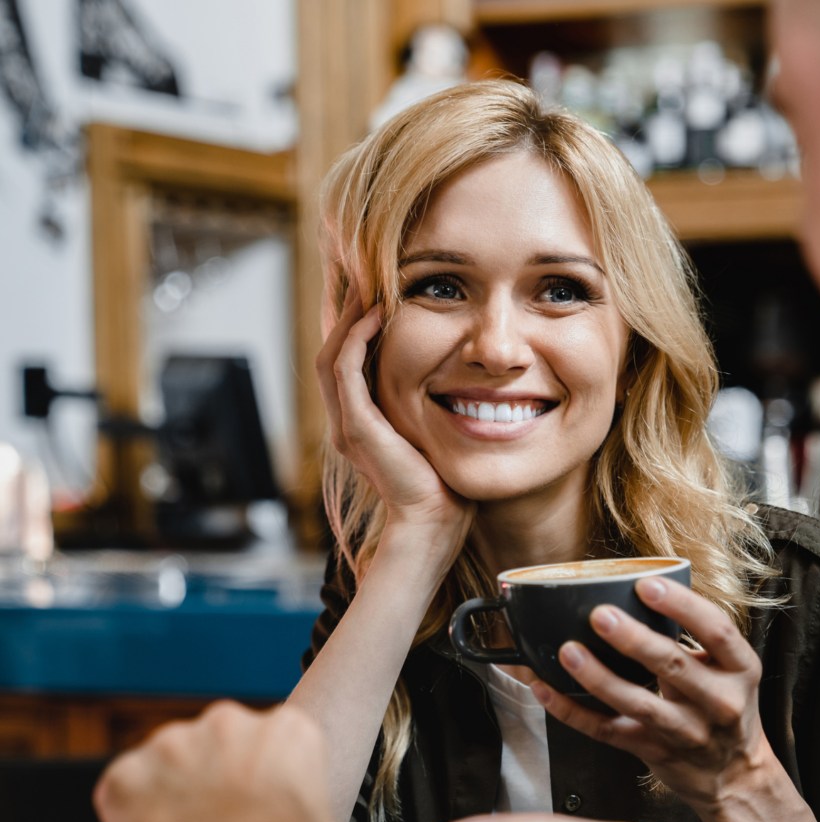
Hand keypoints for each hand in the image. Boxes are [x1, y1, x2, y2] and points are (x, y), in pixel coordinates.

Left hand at [94, 702, 354, 821]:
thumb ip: (304, 802)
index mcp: (287, 728)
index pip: (269, 739)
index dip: (259, 775)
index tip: (255, 798)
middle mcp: (230, 722)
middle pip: (216, 743)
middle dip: (213, 775)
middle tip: (219, 819)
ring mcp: (175, 743)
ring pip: (168, 760)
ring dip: (172, 790)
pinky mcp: (129, 773)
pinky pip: (124, 788)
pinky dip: (132, 813)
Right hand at [316, 284, 473, 536]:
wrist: (434, 522)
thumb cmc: (443, 484)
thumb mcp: (434, 435)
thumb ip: (432, 409)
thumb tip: (460, 380)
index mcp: (362, 423)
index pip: (348, 362)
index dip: (356, 327)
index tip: (375, 292)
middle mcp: (347, 422)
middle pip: (332, 352)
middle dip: (344, 313)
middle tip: (360, 275)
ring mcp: (348, 425)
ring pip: (332, 355)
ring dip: (346, 318)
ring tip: (364, 285)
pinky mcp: (358, 427)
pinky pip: (346, 371)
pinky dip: (356, 339)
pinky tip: (375, 315)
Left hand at [532, 576, 776, 813]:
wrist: (735, 776)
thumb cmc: (725, 707)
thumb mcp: (730, 669)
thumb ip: (696, 636)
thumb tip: (638, 591)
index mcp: (740, 669)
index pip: (716, 630)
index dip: (682, 606)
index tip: (648, 585)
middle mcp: (718, 702)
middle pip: (673, 665)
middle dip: (634, 639)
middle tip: (601, 615)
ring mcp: (685, 732)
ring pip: (638, 703)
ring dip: (599, 677)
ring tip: (569, 652)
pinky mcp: (653, 751)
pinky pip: (607, 730)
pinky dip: (572, 711)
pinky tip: (546, 689)